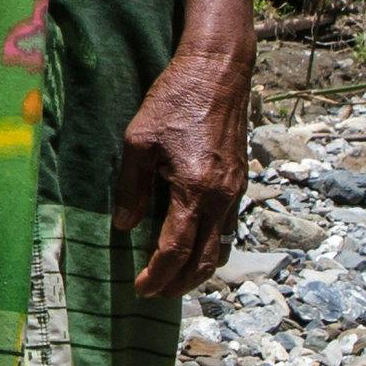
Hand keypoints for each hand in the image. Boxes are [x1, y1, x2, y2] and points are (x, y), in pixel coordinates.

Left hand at [116, 48, 251, 298]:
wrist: (218, 72)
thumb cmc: (175, 100)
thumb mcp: (139, 140)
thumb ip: (131, 187)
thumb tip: (125, 226)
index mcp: (195, 190)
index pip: (175, 250)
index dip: (156, 275)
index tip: (139, 287)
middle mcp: (221, 198)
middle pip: (205, 261)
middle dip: (179, 284)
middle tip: (155, 293)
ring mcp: (235, 192)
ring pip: (221, 247)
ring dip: (197, 269)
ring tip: (173, 277)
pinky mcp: (240, 182)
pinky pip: (226, 227)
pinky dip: (210, 245)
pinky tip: (192, 244)